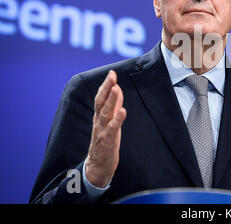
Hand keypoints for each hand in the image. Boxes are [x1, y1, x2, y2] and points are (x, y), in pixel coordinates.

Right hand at [85, 70, 126, 187]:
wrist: (98, 166)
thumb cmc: (105, 141)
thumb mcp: (110, 121)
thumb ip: (114, 106)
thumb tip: (118, 89)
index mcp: (99, 116)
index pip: (101, 97)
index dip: (106, 85)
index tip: (112, 73)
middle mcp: (99, 121)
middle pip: (100, 102)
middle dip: (106, 88)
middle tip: (112, 75)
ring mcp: (102, 130)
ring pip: (105, 113)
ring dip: (111, 100)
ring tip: (116, 88)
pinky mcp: (107, 140)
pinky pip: (112, 128)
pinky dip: (117, 119)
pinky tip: (123, 111)